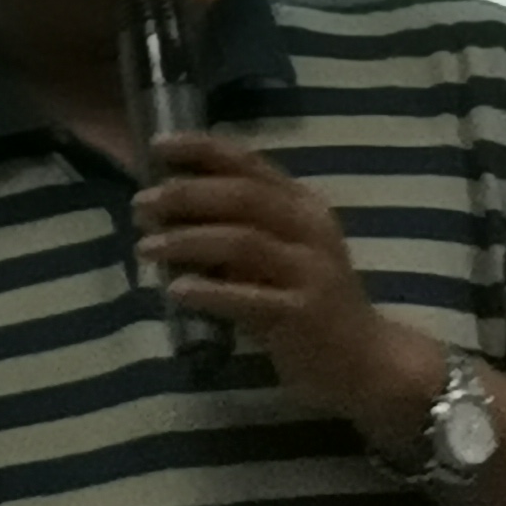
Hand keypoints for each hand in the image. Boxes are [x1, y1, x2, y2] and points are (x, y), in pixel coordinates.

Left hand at [134, 131, 439, 440]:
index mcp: (303, 206)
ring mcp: (311, 270)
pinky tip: (175, 290)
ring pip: (242, 242)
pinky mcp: (304, 313)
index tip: (158, 145)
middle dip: (185, 196)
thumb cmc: (307, 300)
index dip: (203, 150)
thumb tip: (164, 210)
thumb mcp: (278, 253)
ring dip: (187, 240)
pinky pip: (249, 297)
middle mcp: (310, 229)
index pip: (250, 165)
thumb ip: (235, 228)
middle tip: (140, 205)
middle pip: (242, 196)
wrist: (365, 360)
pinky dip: (209, 291)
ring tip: (146, 248)